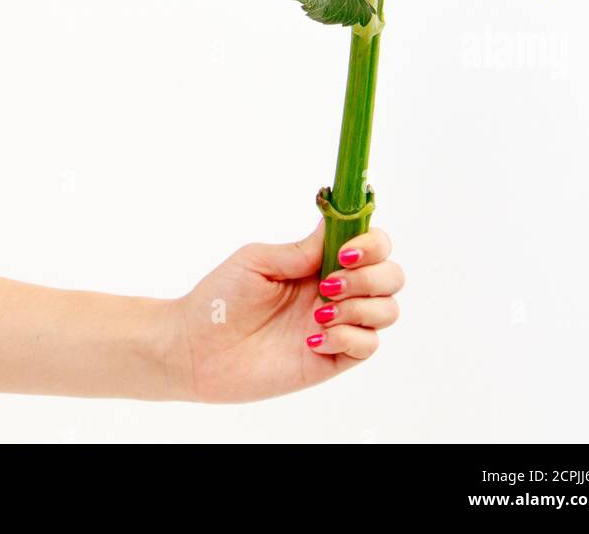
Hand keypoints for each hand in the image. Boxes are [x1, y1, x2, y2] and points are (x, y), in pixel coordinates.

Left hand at [170, 221, 403, 402]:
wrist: (197, 348)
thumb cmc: (220, 299)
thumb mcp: (258, 260)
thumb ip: (302, 249)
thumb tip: (336, 227)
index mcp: (319, 262)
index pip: (371, 246)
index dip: (371, 244)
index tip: (345, 251)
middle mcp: (335, 291)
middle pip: (391, 276)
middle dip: (370, 276)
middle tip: (329, 283)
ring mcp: (337, 326)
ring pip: (386, 311)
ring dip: (360, 306)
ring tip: (318, 313)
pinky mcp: (332, 360)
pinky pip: (367, 346)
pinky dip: (348, 337)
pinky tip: (312, 339)